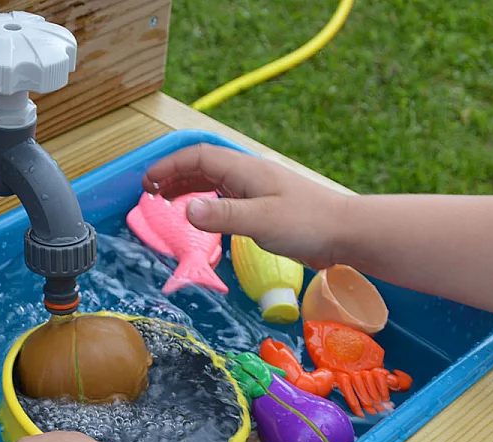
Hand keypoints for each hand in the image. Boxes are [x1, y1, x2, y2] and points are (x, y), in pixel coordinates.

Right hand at [142, 143, 350, 270]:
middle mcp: (248, 175)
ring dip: (187, 187)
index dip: (169, 167)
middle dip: (173, 175)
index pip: (198, 158)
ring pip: (212, 180)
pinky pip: (225, 196)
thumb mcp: (261, 221)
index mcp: (245, 170)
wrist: (345, 232)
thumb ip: (223, 216)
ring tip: (166, 201)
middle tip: (150, 194)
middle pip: (202, 165)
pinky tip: (201, 214)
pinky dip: (205, 201)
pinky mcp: (263, 206)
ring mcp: (256, 189)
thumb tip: (186, 210)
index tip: (147, 184)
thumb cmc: (308, 224)